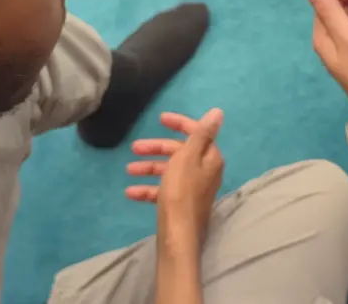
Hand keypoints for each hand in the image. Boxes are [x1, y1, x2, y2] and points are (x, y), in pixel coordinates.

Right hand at [127, 109, 224, 249]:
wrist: (178, 236)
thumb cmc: (181, 192)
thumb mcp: (188, 157)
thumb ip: (201, 134)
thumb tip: (218, 112)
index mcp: (210, 157)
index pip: (196, 133)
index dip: (179, 124)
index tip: (160, 119)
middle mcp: (205, 170)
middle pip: (180, 152)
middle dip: (157, 149)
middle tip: (134, 148)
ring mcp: (194, 188)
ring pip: (170, 171)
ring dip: (149, 168)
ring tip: (129, 170)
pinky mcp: (182, 203)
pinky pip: (164, 190)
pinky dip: (149, 189)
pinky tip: (130, 192)